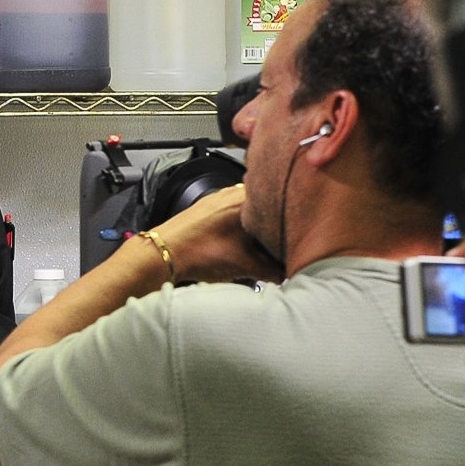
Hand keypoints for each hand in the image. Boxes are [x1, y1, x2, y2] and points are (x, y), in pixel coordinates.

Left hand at [153, 185, 284, 283]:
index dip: (295, 220)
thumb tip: (288, 274)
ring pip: (250, 209)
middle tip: (284, 243)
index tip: (301, 234)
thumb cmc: (197, 253)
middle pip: (268, 205)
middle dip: (277, 224)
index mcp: (249, 197)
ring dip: (258, 225)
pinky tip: (240, 242)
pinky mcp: (207, 208)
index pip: (284, 201)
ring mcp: (219, 198)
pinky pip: (233, 213)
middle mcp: (234, 191)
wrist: (162, 254)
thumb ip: (274, 270)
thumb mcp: (246, 265)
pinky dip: (241, 226)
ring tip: (263, 245)